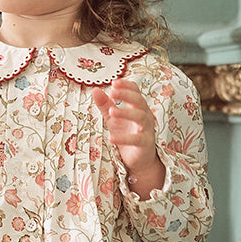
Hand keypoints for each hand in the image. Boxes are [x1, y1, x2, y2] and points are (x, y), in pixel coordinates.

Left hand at [93, 79, 164, 197]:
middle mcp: (144, 115)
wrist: (138, 158)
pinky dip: (123, 138)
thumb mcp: (112, 118)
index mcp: (137, 107)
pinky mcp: (144, 143)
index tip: (114, 83)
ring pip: (140, 117)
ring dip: (125, 113)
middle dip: (126, 95)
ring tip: (111, 111)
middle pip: (139, 100)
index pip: (135, 91)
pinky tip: (111, 137)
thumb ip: (105, 104)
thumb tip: (95, 89)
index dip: (126, 86)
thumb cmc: (126, 133)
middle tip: (112, 92)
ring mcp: (146, 129)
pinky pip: (136, 139)